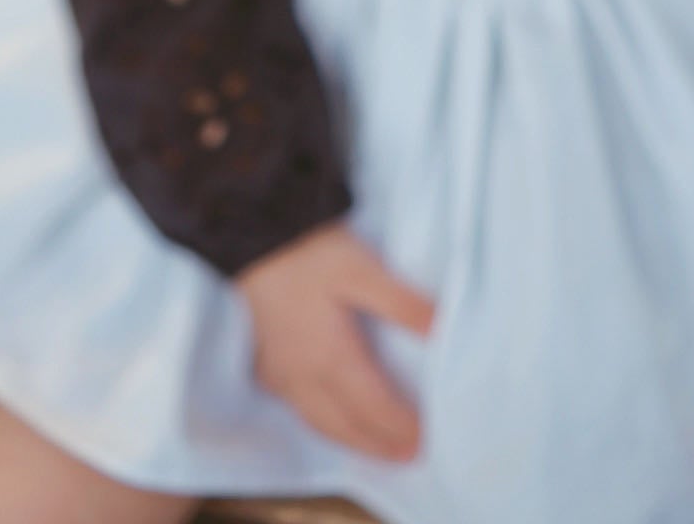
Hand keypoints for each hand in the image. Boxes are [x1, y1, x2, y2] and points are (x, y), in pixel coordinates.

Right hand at [234, 221, 436, 460]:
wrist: (250, 237)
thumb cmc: (309, 253)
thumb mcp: (363, 270)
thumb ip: (403, 304)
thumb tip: (443, 333)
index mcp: (331, 357)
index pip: (372, 407)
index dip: (399, 427)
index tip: (425, 442)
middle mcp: (303, 376)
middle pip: (344, 425)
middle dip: (377, 445)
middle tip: (406, 457)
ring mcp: (280, 373)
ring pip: (318, 421)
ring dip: (349, 440)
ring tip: (375, 448)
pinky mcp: (265, 364)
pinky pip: (297, 407)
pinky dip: (321, 423)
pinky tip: (328, 416)